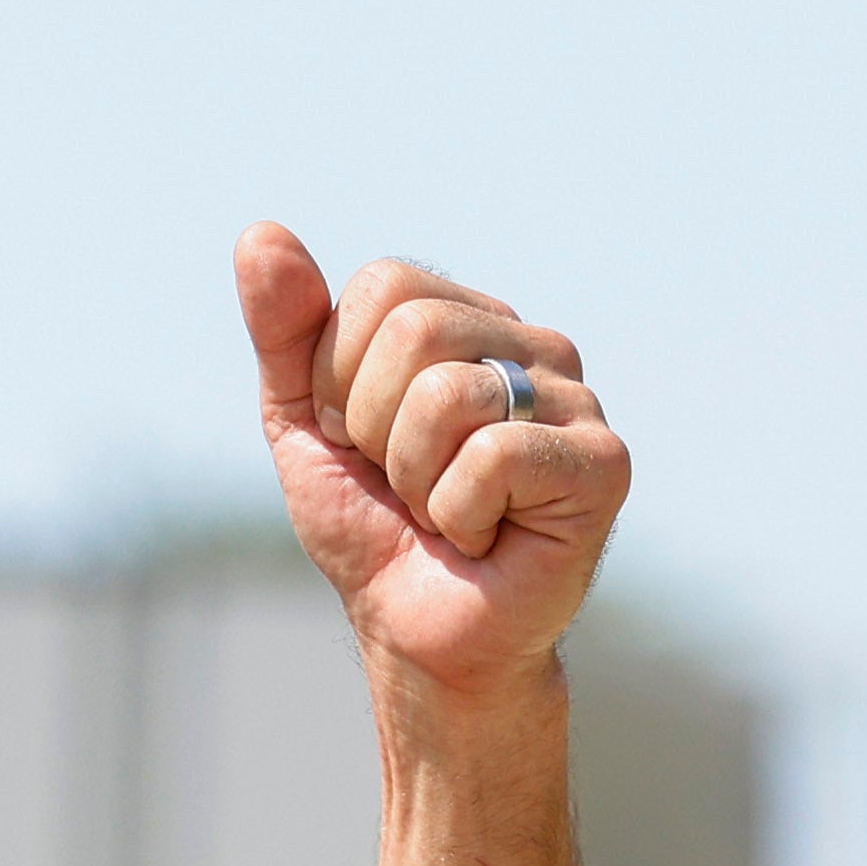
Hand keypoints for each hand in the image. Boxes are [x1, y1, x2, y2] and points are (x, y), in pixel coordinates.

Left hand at [238, 226, 627, 716]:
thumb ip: (285, 330)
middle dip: (374, 425)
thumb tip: (262, 234)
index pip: (383, 288)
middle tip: (404, 481)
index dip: (340, 375)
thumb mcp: (304, 421)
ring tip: (445, 511)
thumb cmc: (374, 525)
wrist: (418, 632)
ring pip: (449, 394)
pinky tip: (486, 536)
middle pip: (414, 329)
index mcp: (470, 322)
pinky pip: (494, 454)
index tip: (361, 438)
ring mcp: (579, 402)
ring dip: (414, 477)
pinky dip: (458, 512)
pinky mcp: (604, 464)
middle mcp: (535, 346)